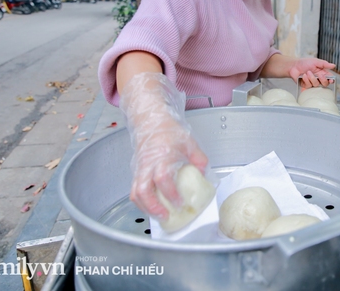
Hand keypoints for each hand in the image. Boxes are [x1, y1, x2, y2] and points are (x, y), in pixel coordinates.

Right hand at [120, 72, 208, 220]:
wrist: (151, 121)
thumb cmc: (168, 130)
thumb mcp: (189, 142)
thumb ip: (199, 159)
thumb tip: (204, 174)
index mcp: (161, 156)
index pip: (162, 178)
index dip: (170, 193)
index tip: (180, 202)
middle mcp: (147, 164)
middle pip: (142, 190)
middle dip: (153, 207)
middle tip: (165, 216)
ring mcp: (140, 169)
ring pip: (135, 193)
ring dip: (146, 208)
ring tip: (160, 217)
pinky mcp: (136, 172)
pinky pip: (135, 191)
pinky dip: (142, 202)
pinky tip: (153, 208)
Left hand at [289, 58, 335, 87]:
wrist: (294, 66)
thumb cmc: (305, 63)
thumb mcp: (315, 62)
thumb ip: (324, 64)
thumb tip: (334, 66)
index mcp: (322, 73)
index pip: (329, 78)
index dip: (331, 80)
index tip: (331, 80)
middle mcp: (318, 79)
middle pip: (325, 84)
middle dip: (323, 80)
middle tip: (319, 75)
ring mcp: (312, 83)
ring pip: (316, 85)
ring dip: (312, 78)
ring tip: (307, 72)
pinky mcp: (306, 86)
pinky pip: (309, 86)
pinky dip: (306, 80)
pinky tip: (303, 75)